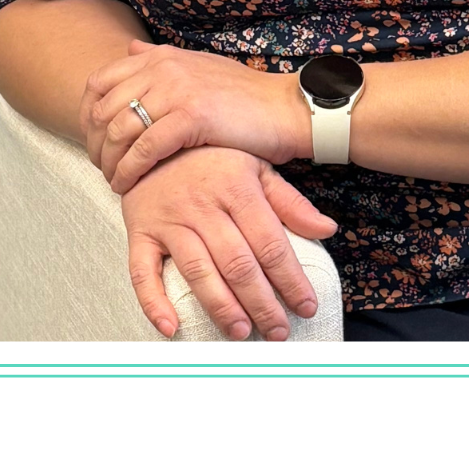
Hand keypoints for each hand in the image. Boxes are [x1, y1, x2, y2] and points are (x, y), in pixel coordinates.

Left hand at [80, 40, 310, 193]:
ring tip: (114, 181)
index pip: (100, 82)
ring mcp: (176, 90)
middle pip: (104, 109)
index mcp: (161, 56)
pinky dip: (129, 171)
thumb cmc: (242, 96)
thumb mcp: (197, 66)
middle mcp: (163, 68)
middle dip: (95, 144)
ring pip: (119, 131)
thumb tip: (130, 48)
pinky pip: (143, 149)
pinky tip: (128, 185)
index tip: (94, 141)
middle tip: (102, 167)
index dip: (88, 115)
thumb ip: (160, 60)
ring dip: (109, 162)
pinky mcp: (190, 116)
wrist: (283, 109)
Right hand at [122, 145, 337, 340]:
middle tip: (278, 331)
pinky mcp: (141, 233)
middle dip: (261, 302)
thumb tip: (327, 229)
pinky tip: (170, 328)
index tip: (306, 306)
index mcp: (237, 188)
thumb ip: (290, 202)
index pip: (270, 242)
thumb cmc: (212, 158)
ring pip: (198, 271)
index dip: (290, 279)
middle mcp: (204, 205)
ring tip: (242, 332)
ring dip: (221, 306)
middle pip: (237, 262)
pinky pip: (142, 272)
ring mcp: (170, 220)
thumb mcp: (256, 167)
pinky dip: (154, 303)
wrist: (154, 137)